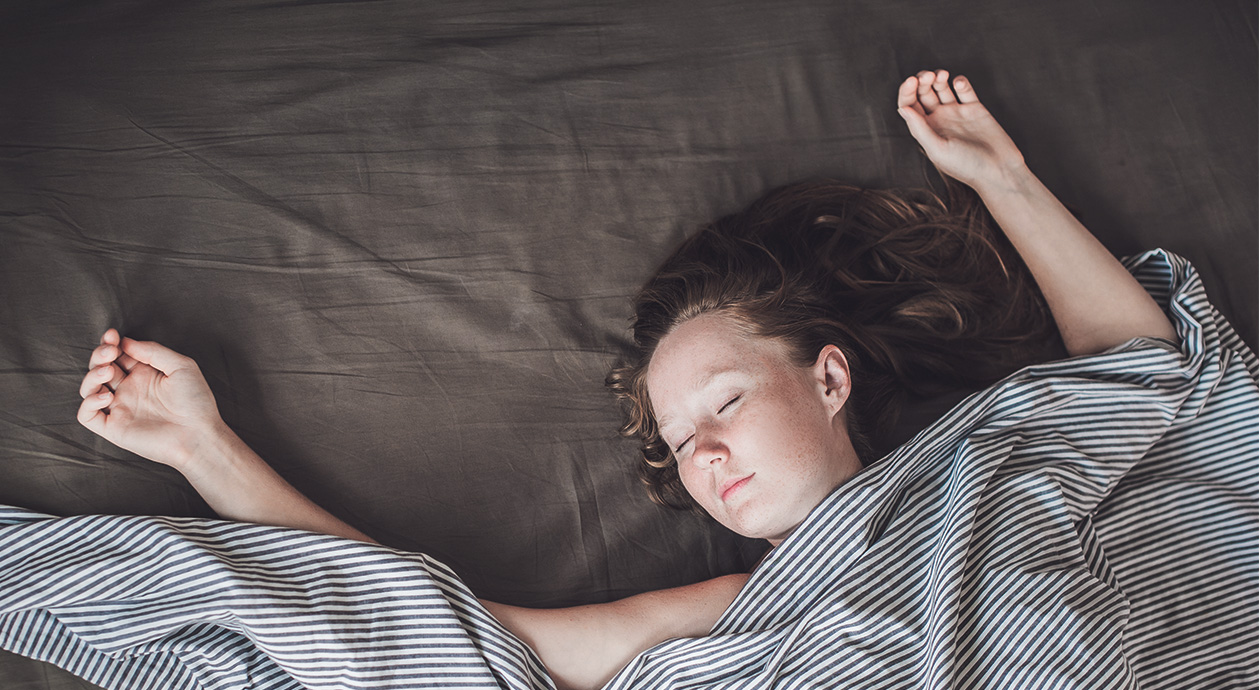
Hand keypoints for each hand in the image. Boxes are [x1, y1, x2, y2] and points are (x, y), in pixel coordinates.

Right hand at [77, 328, 224, 468]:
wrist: (198, 434)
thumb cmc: (196, 401)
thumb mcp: (181, 366)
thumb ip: (153, 351)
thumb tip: (126, 342)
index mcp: (144, 374)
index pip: (118, 355)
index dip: (111, 343)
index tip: (112, 336)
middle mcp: (129, 390)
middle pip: (100, 368)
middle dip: (99, 355)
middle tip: (110, 351)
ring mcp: (120, 408)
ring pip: (89, 388)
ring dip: (92, 376)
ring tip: (108, 371)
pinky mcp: (114, 428)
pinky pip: (87, 415)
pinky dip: (89, 403)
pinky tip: (107, 396)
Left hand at [896, 69, 1026, 189]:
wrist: (998, 170)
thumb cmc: (967, 166)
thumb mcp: (938, 149)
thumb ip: (920, 129)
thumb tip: (903, 108)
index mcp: (925, 130)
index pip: (909, 105)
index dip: (907, 91)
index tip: (911, 81)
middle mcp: (939, 120)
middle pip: (923, 93)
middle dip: (922, 80)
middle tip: (928, 76)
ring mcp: (956, 113)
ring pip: (942, 88)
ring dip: (938, 77)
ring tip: (941, 75)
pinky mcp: (975, 108)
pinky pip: (964, 89)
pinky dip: (960, 82)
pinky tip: (959, 83)